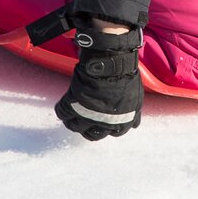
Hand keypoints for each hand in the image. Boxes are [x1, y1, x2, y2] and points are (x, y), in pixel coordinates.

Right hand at [54, 23, 142, 140]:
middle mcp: (104, 124)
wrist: (111, 63)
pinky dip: (62, 110)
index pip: (112, 133)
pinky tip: (65, 104)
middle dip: (88, 128)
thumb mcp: (135, 99)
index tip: (102, 120)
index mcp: (121, 123)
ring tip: (72, 112)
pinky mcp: (73, 106)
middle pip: (92, 135)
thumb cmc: (125, 76)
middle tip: (84, 118)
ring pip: (74, 126)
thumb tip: (134, 125)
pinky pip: (62, 113)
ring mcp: (87, 116)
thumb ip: (133, 114)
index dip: (106, 126)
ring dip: (72, 121)